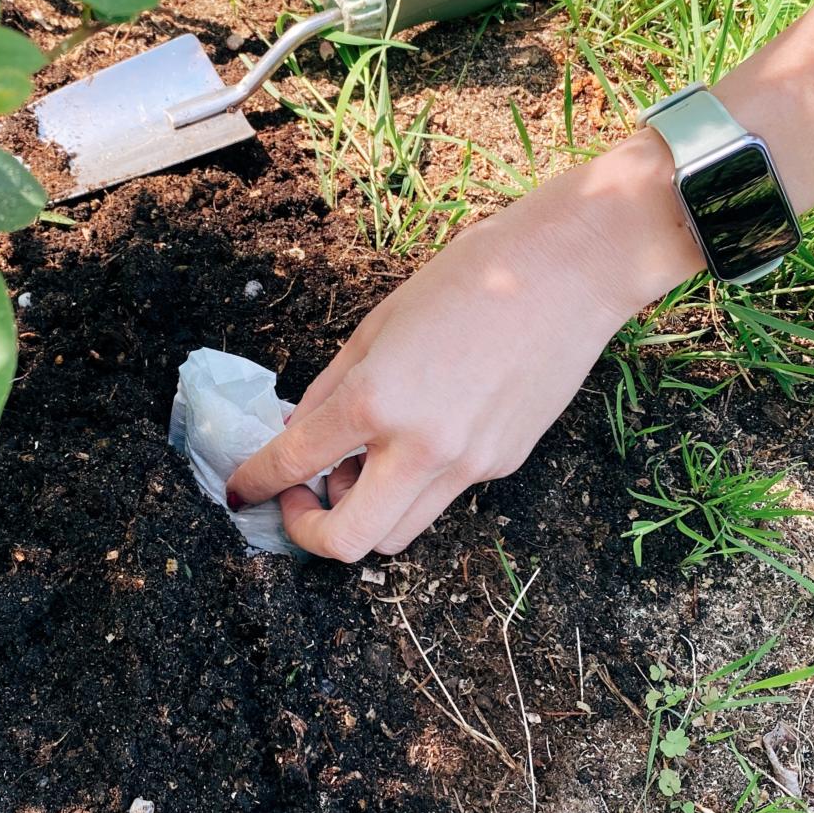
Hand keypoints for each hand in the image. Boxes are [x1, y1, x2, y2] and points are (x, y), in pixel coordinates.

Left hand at [227, 141, 694, 560]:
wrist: (572, 270)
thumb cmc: (472, 275)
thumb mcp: (379, 321)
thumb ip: (333, 386)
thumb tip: (301, 432)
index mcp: (377, 400)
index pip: (294, 463)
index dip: (254, 484)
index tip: (241, 491)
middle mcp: (421, 446)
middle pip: (349, 541)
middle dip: (310, 531)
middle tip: (300, 497)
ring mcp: (469, 464)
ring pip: (397, 533)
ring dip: (364, 513)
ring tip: (360, 462)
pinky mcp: (503, 464)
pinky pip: (441, 496)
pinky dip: (412, 483)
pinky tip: (418, 434)